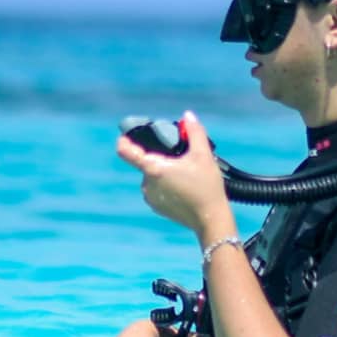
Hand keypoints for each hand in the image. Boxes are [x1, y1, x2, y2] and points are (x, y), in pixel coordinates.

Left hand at [116, 110, 237, 243]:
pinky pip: (156, 188)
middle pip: (146, 161)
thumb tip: (187, 115)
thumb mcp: (203, 155)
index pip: (126, 151)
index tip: (126, 135)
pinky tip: (183, 185)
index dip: (124, 140)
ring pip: (152, 175)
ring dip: (163, 170)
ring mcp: (150, 197)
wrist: (211, 221)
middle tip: (179, 156)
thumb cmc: (206, 187)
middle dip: (160, 155)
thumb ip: (194, 132)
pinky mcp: (157, 207)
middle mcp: (146, 184)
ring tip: (185, 172)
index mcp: (153, 169)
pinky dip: (165, 183)